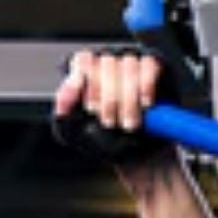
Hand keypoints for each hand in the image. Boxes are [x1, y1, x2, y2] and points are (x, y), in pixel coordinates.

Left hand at [52, 48, 174, 167]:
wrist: (135, 157)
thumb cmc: (103, 141)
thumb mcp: (74, 130)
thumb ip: (64, 106)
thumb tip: (71, 84)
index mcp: (87, 72)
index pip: (84, 60)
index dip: (88, 85)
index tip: (91, 110)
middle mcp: (109, 63)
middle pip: (107, 63)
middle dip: (108, 99)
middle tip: (110, 123)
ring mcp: (132, 62)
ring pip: (129, 65)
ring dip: (128, 99)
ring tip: (129, 123)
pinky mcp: (153, 66)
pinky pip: (149, 65)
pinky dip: (146, 87)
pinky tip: (145, 104)